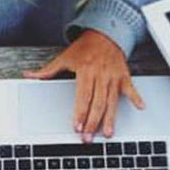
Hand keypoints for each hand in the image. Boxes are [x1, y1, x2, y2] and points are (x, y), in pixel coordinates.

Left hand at [23, 29, 144, 140]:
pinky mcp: (124, 76)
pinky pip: (131, 89)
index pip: (83, 96)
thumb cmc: (85, 47)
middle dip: (93, 122)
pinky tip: (140, 107)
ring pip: (112, 101)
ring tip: (108, 133)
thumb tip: (29, 76)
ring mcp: (114, 76)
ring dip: (110, 118)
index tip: (77, 127)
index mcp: (85, 71)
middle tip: (89, 137)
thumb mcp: (64, 57)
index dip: (80, 113)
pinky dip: (136, 98)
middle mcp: (101, 74)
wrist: (105, 32)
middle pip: (97, 103)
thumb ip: (47, 71)